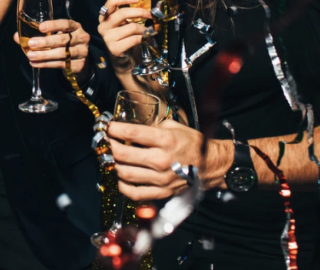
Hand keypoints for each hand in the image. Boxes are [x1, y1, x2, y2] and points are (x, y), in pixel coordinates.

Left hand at [14, 18, 88, 76]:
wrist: (79, 62)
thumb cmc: (63, 44)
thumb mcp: (54, 36)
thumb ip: (38, 35)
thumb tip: (17, 37)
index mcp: (75, 27)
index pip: (66, 24)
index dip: (54, 25)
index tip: (41, 28)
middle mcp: (81, 38)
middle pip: (63, 40)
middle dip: (45, 42)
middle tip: (31, 43)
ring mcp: (82, 52)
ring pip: (62, 54)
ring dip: (44, 55)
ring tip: (31, 56)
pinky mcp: (79, 65)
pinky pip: (61, 65)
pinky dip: (46, 64)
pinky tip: (35, 64)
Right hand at [97, 0, 152, 69]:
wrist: (124, 60)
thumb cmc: (126, 38)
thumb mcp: (127, 22)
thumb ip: (134, 10)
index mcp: (104, 16)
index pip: (111, 1)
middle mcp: (103, 26)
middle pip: (122, 13)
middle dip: (140, 12)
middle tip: (150, 14)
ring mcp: (107, 38)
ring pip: (131, 27)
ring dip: (144, 29)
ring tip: (148, 31)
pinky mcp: (114, 48)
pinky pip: (134, 39)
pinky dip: (143, 38)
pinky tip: (146, 39)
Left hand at [108, 119, 225, 200]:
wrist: (212, 166)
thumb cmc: (193, 144)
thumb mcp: (174, 127)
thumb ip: (153, 127)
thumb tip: (132, 129)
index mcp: (165, 140)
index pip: (131, 133)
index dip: (114, 129)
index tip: (108, 126)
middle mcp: (161, 160)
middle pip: (123, 154)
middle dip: (110, 145)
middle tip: (107, 141)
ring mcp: (160, 179)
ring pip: (124, 173)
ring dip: (114, 164)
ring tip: (113, 157)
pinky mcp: (161, 193)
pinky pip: (134, 193)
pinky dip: (122, 185)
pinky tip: (121, 177)